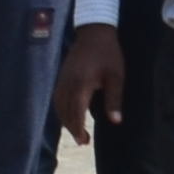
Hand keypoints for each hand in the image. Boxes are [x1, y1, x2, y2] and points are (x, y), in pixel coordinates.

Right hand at [53, 24, 125, 142]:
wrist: (94, 32)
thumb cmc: (109, 54)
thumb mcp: (116, 77)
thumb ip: (114, 99)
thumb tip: (115, 121)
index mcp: (82, 85)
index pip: (76, 113)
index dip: (78, 129)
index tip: (84, 141)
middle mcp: (68, 84)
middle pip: (65, 112)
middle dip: (72, 128)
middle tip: (83, 141)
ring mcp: (62, 79)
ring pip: (59, 105)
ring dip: (65, 120)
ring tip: (76, 131)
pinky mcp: (62, 76)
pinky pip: (57, 97)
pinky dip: (61, 109)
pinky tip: (68, 114)